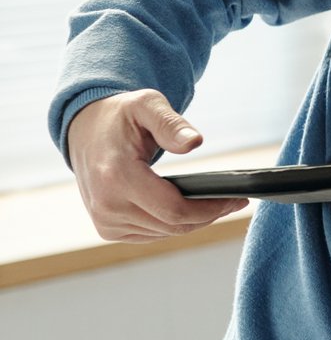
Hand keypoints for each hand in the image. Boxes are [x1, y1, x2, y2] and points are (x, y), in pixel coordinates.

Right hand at [67, 90, 246, 240]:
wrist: (85, 131)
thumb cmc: (120, 116)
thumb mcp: (147, 105)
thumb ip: (171, 123)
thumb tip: (195, 142)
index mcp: (115, 176)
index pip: (174, 209)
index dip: (210, 209)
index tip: (236, 199)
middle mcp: (106, 204)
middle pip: (174, 225)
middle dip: (210, 215)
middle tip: (236, 202)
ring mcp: (105, 220)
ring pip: (166, 233)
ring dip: (195, 221)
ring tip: (218, 204)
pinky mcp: (108, 229)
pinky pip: (153, 234)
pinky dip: (174, 224)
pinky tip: (190, 210)